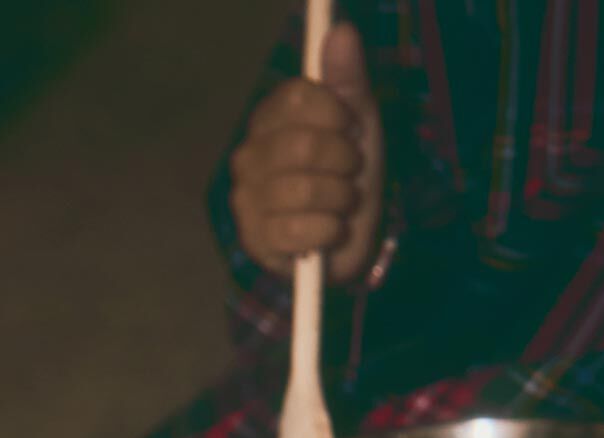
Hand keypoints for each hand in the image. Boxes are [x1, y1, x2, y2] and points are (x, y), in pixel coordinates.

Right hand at [230, 20, 384, 283]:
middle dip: (343, 160)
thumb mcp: (356, 122)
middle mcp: (248, 158)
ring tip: (343, 202)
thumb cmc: (347, 175)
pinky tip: (331, 231)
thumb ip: (347, 78)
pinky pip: (298, 229)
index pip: (295, 96)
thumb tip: (340, 29)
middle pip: (302, 144)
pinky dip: (329, 231)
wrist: (348, 238)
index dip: (334, 112)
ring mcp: (247, 201)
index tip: (348, 127)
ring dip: (340, 198)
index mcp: (268, 121)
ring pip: (303, 189)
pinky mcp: (256, 241)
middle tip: (350, 170)